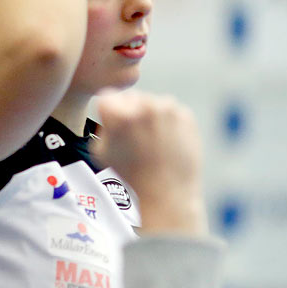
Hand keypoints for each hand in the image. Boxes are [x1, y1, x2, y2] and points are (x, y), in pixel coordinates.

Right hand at [92, 91, 204, 235]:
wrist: (167, 191)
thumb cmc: (130, 174)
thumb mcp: (101, 151)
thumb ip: (104, 124)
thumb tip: (113, 110)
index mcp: (120, 115)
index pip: (108, 96)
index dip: (108, 112)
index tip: (114, 127)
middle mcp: (144, 106)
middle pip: (132, 97)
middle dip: (131, 111)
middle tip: (135, 137)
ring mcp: (168, 109)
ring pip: (153, 103)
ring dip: (150, 116)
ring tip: (151, 142)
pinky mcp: (185, 116)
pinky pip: (172, 112)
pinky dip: (168, 123)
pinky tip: (165, 143)